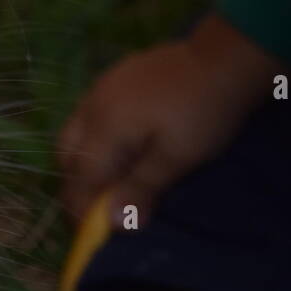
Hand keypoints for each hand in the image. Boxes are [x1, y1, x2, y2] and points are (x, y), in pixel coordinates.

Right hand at [57, 14, 282, 226]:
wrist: (225, 56)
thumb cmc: (204, 111)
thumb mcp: (179, 156)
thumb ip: (141, 188)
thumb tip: (111, 223)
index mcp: (104, 130)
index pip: (79, 179)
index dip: (81, 209)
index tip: (92, 234)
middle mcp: (91, 108)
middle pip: (65, 156)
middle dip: (76, 184)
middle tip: (100, 206)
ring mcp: (98, 89)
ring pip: (72, 133)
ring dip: (82, 161)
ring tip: (110, 177)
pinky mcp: (112, 79)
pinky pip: (87, 115)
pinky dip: (92, 139)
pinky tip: (120, 144)